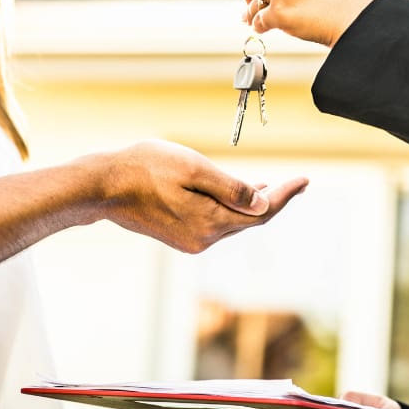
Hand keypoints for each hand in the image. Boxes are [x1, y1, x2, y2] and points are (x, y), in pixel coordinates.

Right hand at [102, 140, 307, 253]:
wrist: (103, 187)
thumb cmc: (145, 168)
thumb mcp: (194, 168)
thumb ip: (230, 187)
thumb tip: (262, 203)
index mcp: (211, 222)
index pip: (262, 212)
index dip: (286, 194)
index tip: (305, 179)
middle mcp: (204, 239)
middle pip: (251, 220)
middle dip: (276, 200)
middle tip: (298, 183)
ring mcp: (191, 240)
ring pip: (233, 222)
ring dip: (253, 205)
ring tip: (273, 186)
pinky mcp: (179, 236)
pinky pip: (217, 223)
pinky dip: (232, 209)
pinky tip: (238, 195)